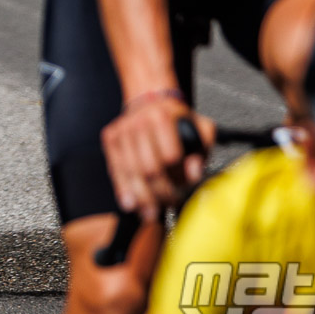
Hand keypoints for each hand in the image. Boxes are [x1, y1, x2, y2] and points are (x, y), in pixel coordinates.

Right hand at [100, 90, 214, 222]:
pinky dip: (122, 189)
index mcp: (163, 117)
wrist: (150, 101)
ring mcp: (122, 130)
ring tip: (150, 212)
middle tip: (168, 204)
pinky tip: (130, 203)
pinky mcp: (110, 138)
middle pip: (148, 168)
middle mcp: (139, 122)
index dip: (178, 178)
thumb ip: (203, 150)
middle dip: (159, 192)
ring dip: (141, 197)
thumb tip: (194, 173)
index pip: (170, 156)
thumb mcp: (201, 128)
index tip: (183, 189)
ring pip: (130, 172)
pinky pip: (115, 169)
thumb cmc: (177, 119)